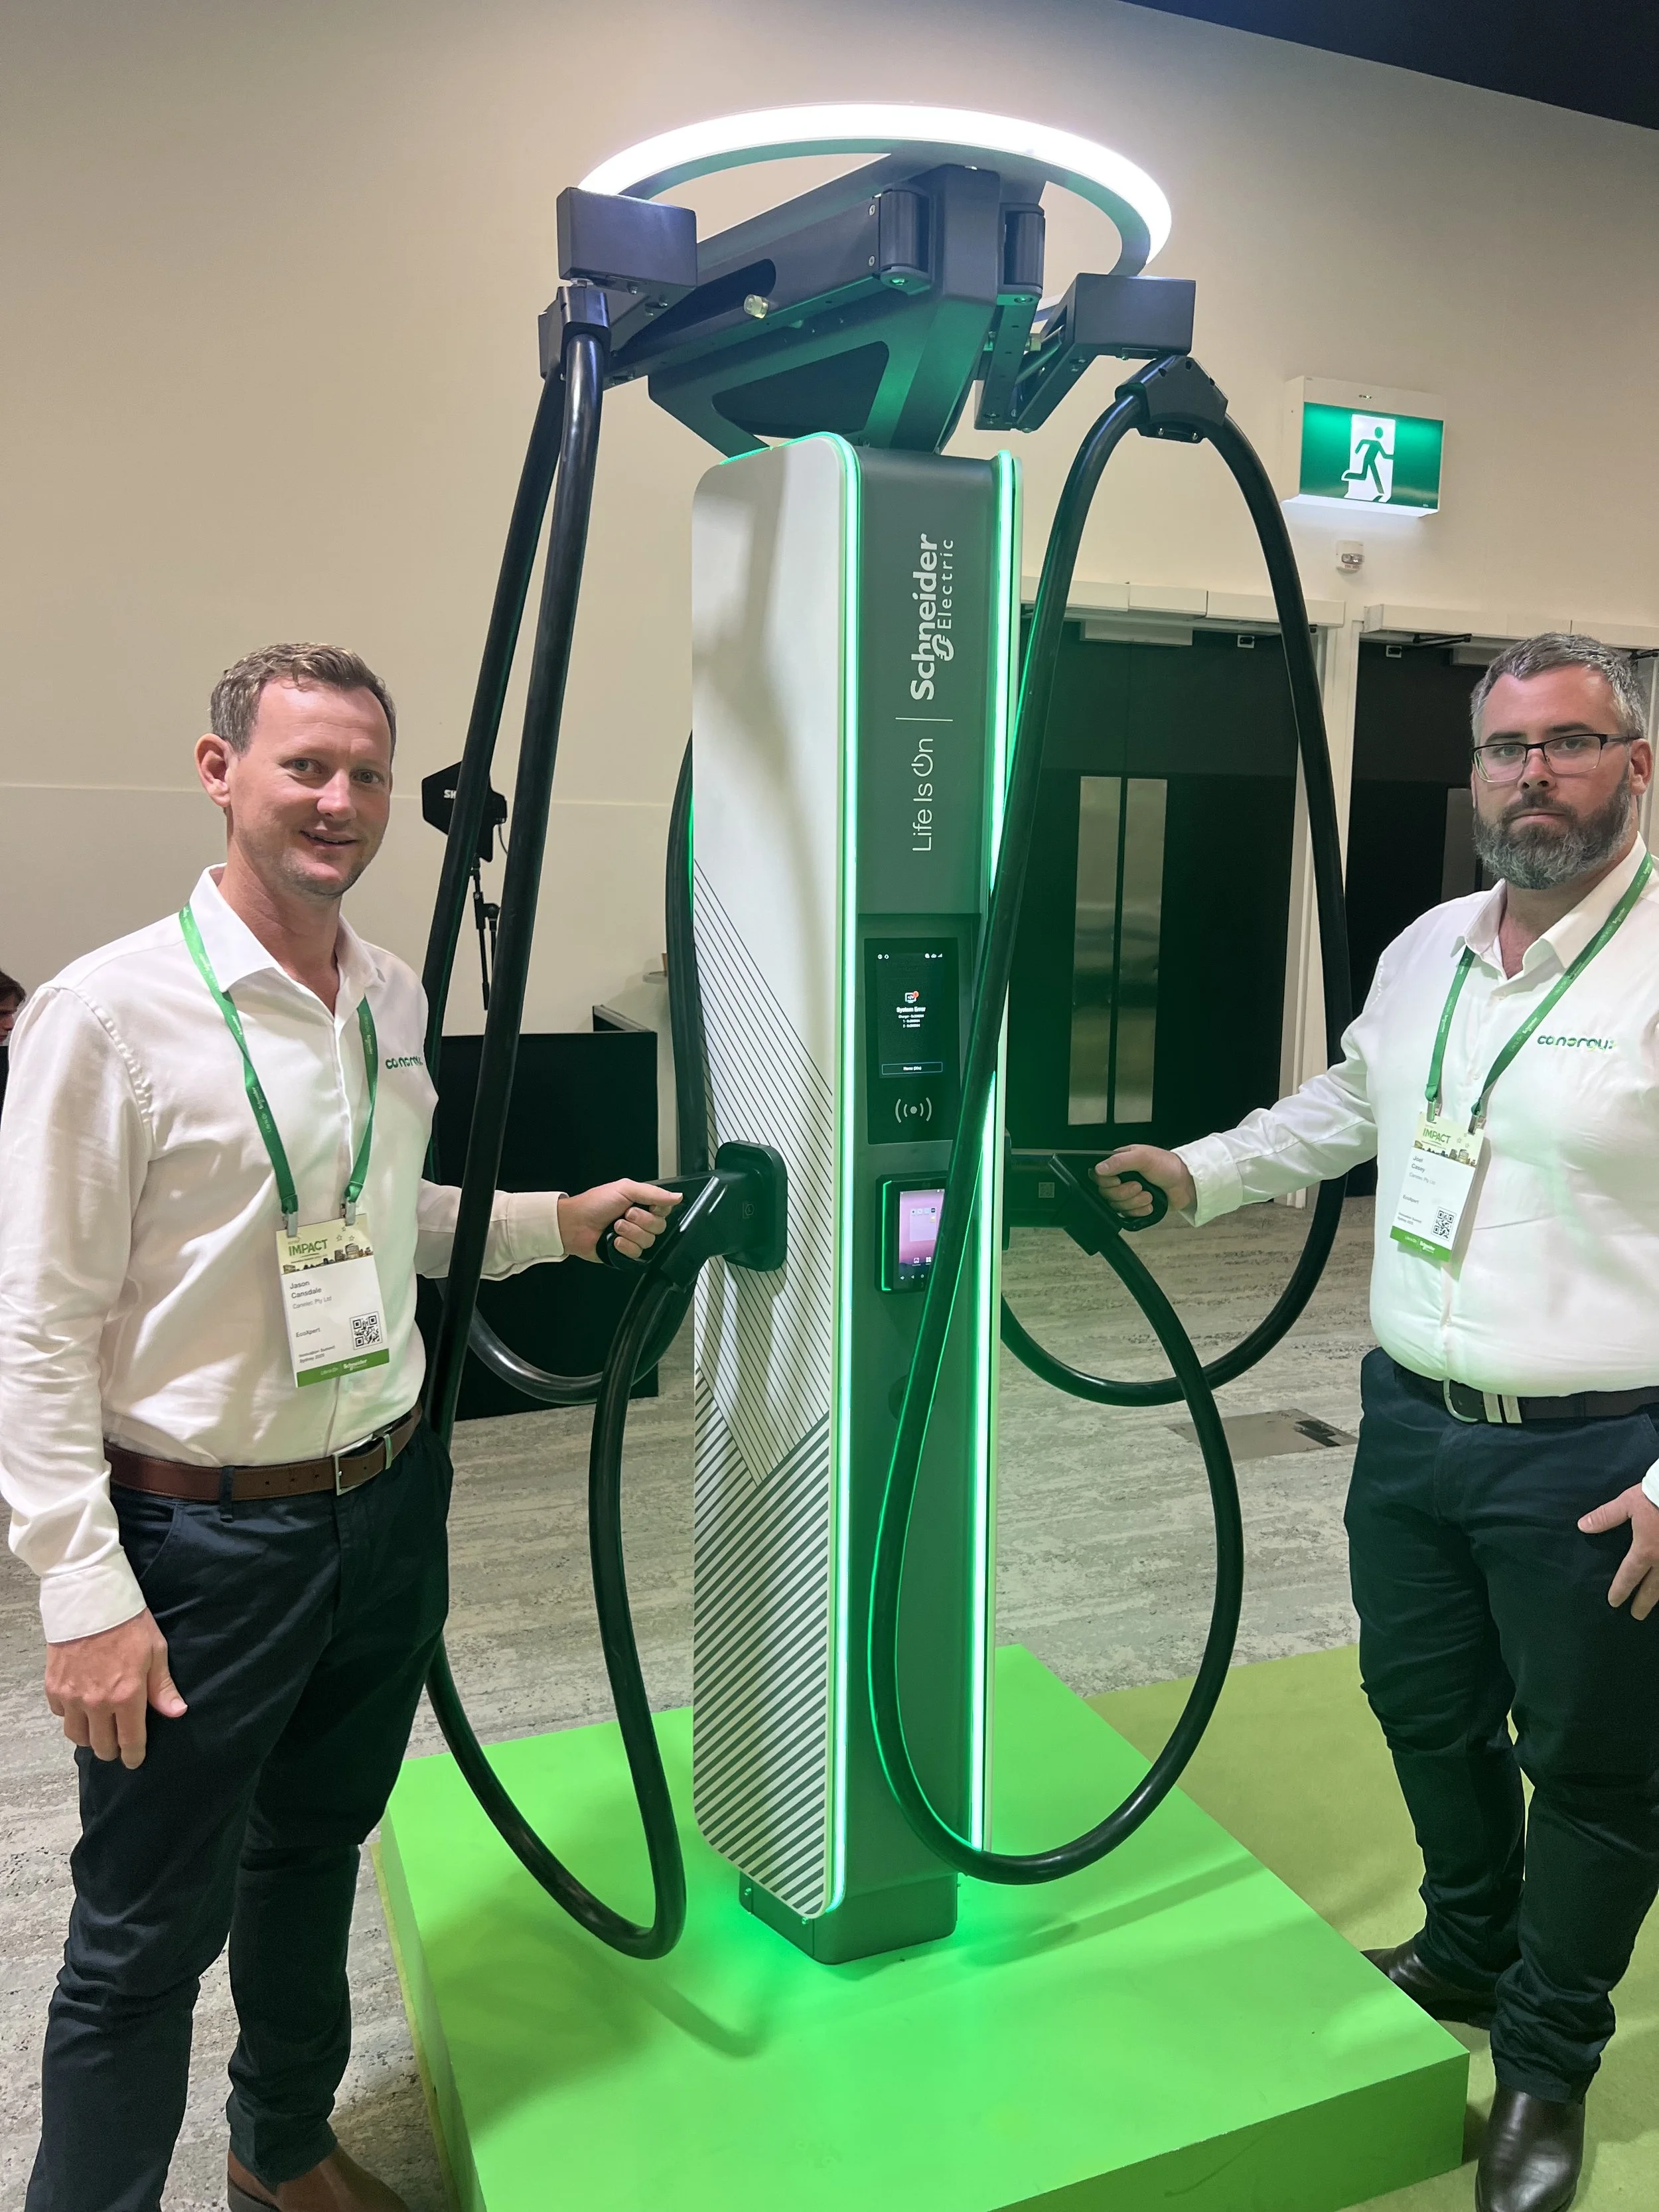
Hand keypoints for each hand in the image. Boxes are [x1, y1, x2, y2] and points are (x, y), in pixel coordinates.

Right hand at [45, 1608, 186, 1767]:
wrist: (90, 1601)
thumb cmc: (129, 1624)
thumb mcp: (155, 1652)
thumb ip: (162, 1687)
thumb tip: (177, 1712)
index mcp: (126, 1696)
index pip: (129, 1741)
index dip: (133, 1756)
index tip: (134, 1761)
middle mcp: (96, 1703)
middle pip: (101, 1745)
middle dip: (112, 1750)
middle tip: (118, 1745)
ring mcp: (72, 1697)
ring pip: (77, 1736)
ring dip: (89, 1738)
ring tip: (99, 1730)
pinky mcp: (54, 1688)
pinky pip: (62, 1716)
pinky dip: (71, 1716)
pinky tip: (81, 1708)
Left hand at [558, 1179, 682, 1263]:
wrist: (574, 1225)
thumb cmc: (593, 1204)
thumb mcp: (625, 1189)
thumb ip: (653, 1193)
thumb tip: (677, 1196)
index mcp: (641, 1203)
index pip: (665, 1209)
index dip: (658, 1209)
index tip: (648, 1206)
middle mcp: (640, 1220)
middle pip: (660, 1226)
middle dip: (641, 1221)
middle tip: (624, 1215)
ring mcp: (633, 1237)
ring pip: (649, 1241)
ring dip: (630, 1233)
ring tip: (615, 1227)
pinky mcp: (626, 1252)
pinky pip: (638, 1254)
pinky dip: (625, 1246)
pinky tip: (614, 1240)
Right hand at [1094, 1144, 1194, 1218]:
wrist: (1185, 1184)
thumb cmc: (1168, 1166)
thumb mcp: (1143, 1158)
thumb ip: (1120, 1161)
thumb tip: (1100, 1168)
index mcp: (1119, 1162)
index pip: (1098, 1175)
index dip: (1106, 1182)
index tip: (1118, 1180)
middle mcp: (1121, 1177)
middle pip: (1106, 1193)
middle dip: (1124, 1193)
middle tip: (1139, 1186)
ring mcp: (1127, 1193)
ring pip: (1116, 1206)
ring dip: (1134, 1202)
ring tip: (1148, 1195)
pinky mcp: (1134, 1206)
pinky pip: (1127, 1215)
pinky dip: (1139, 1211)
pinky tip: (1149, 1204)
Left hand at [1579, 1485, 1658, 1617]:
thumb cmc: (1655, 1495)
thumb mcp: (1627, 1503)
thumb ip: (1606, 1517)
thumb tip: (1583, 1526)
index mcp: (1646, 1550)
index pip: (1629, 1576)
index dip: (1620, 1590)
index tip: (1614, 1602)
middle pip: (1652, 1589)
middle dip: (1643, 1603)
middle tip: (1636, 1615)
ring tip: (1654, 1606)